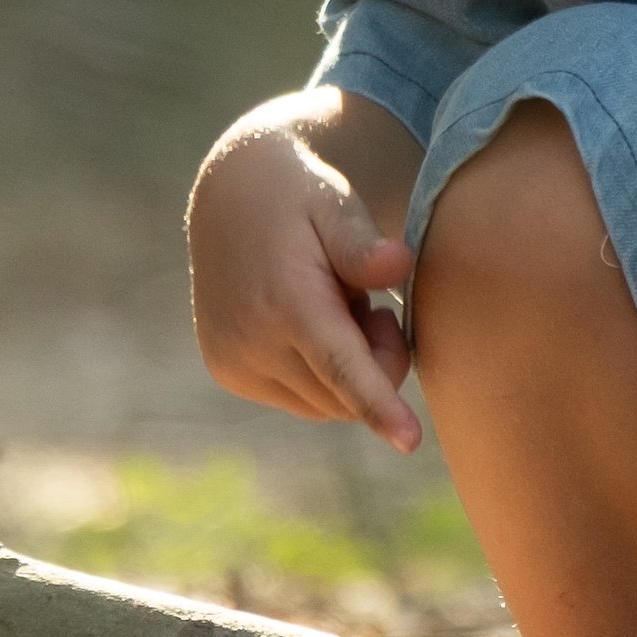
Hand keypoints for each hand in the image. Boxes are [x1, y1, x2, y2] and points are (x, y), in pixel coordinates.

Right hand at [188, 95, 422, 450]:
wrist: (229, 194)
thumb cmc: (300, 197)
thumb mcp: (336, 204)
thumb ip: (363, 243)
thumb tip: (399, 266)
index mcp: (286, 301)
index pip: (342, 368)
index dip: (379, 406)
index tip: (410, 442)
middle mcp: (252, 340)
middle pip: (341, 394)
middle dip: (376, 365)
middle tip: (373, 308)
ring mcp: (233, 360)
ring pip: (321, 404)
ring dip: (345, 372)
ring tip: (336, 305)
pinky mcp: (225, 369)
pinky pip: (294, 397)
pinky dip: (317, 374)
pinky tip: (309, 321)